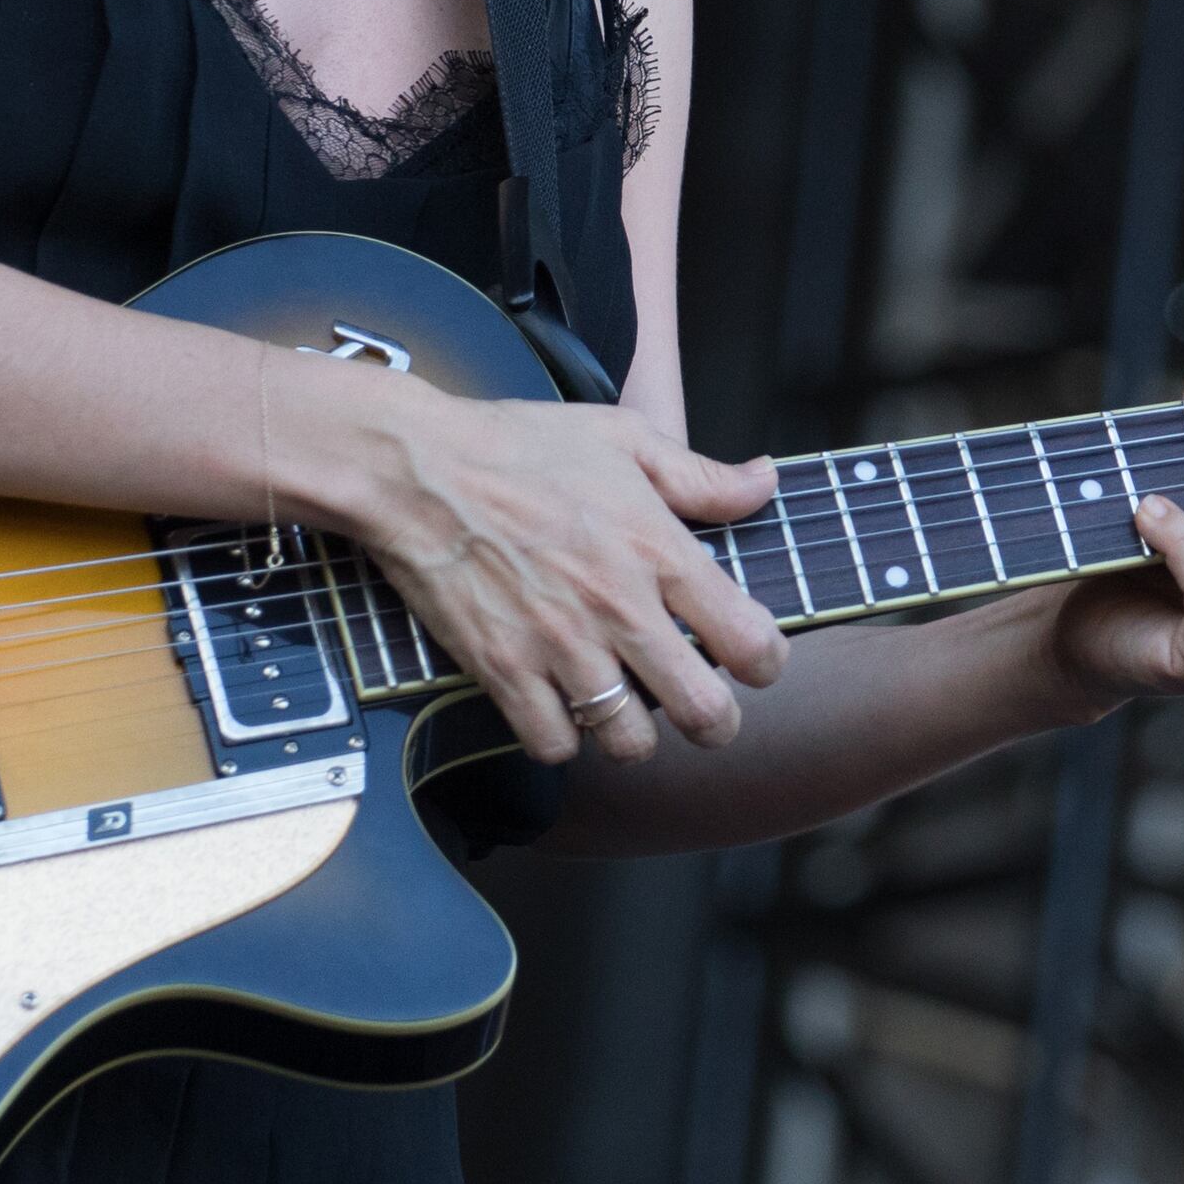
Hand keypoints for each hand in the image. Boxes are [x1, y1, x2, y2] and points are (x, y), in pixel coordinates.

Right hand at [304, 362, 783, 762]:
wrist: (417, 468)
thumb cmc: (519, 445)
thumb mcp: (623, 438)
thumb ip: (701, 474)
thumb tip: (765, 482)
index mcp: (659, 550)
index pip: (750, 642)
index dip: (765, 662)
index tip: (751, 659)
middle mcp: (619, 609)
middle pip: (704, 712)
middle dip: (716, 722)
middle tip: (703, 709)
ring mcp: (560, 646)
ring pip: (631, 742)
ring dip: (636, 734)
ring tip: (628, 709)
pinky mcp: (504, 670)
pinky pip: (553, 745)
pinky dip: (561, 736)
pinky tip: (561, 708)